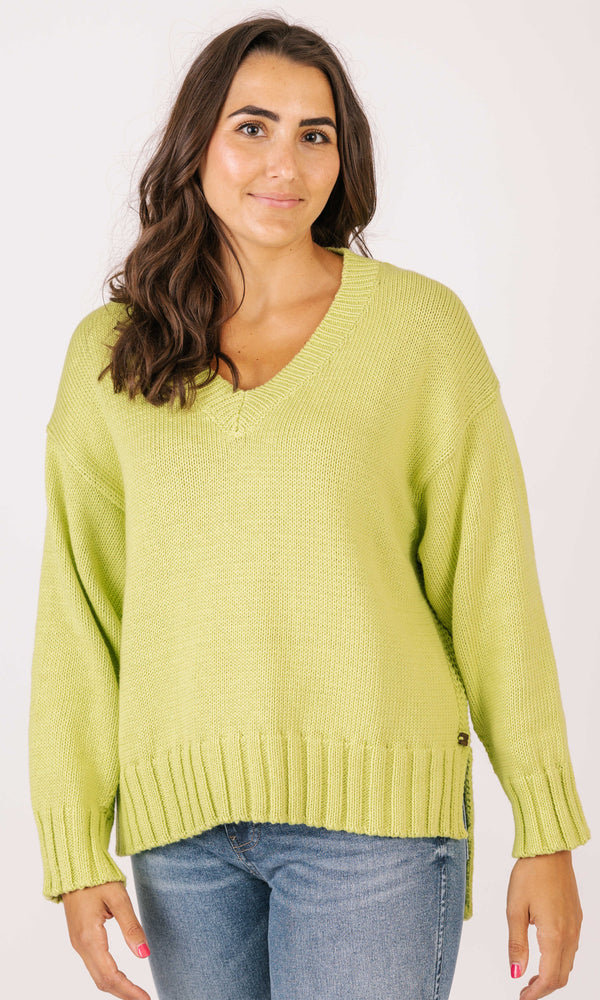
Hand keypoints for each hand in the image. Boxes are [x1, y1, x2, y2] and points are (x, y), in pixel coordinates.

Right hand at [62, 880, 151, 999]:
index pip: (110, 975)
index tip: (146, 999)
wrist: (74, 867)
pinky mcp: (80, 939)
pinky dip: (109, 977)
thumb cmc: (97, 879)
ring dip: (117, 987)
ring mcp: (78, 944)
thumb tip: (144, 955)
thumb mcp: (118, 898)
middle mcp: (81, 945)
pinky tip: (122, 978)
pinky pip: (94, 966)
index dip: (128, 990)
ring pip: (97, 976)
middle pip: (102, 981)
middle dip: (124, 993)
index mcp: (89, 937)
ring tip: (136, 994)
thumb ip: (131, 927)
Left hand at [506, 850, 582, 998]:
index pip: (550, 977)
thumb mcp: (515, 909)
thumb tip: (516, 972)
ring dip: (552, 975)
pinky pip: (571, 949)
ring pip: (568, 963)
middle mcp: (570, 934)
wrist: (549, 851)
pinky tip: (543, 954)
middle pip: (562, 975)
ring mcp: (576, 926)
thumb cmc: (530, 874)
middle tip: (525, 990)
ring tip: (531, 975)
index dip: (536, 992)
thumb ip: (516, 944)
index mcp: (554, 934)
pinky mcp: (576, 918)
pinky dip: (558, 960)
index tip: (522, 997)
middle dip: (544, 988)